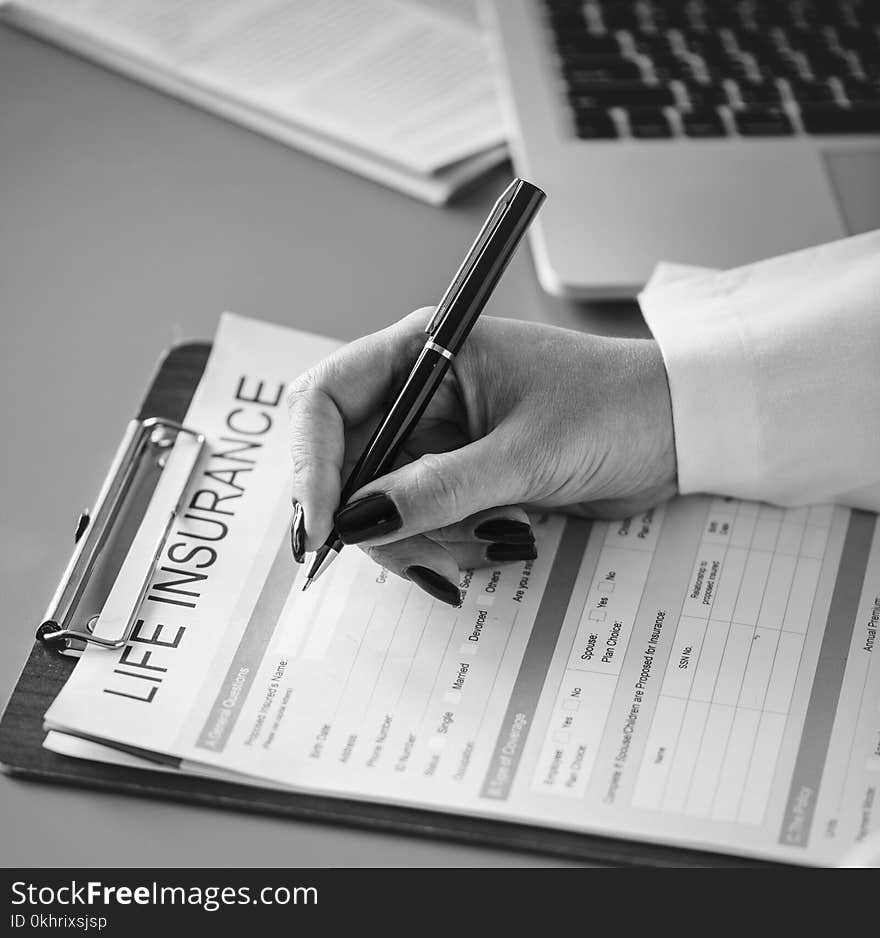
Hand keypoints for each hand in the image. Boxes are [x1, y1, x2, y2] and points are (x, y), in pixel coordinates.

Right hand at [286, 309, 676, 604]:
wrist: (674, 432)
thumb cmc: (614, 411)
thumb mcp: (526, 453)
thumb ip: (440, 489)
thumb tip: (360, 523)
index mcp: (425, 351)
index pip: (326, 399)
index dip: (312, 464)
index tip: (324, 527)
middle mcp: (419, 392)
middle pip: (345, 463)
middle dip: (373, 518)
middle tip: (421, 556)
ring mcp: (437, 437)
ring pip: (380, 504)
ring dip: (422, 538)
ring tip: (496, 536)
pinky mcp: (457, 475)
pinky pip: (419, 521)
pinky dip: (448, 544)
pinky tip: (503, 536)